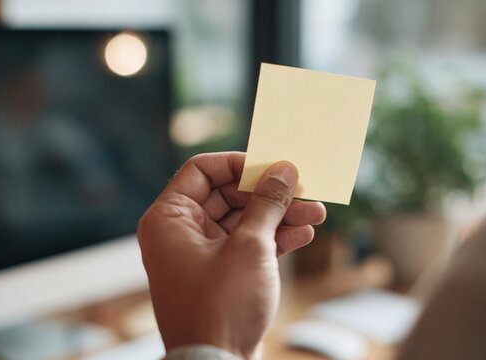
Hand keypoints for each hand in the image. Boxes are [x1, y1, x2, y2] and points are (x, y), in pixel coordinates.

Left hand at [137, 152, 325, 358]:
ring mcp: (200, 255)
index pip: (202, 170)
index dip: (239, 165)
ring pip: (242, 221)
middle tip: (304, 190)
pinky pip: (246, 246)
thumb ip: (268, 203)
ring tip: (316, 213)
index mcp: (169, 218)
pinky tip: (303, 235)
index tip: (272, 168)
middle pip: (227, 195)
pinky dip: (273, 240)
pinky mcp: (220, 275)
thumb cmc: (222, 306)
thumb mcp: (250, 246)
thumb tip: (283, 170)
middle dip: (269, 194)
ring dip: (279, 217)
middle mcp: (179, 233)